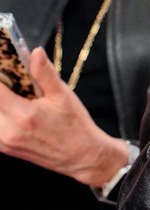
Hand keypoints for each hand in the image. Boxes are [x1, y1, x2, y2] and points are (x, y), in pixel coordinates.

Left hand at [0, 46, 128, 185]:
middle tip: (9, 76)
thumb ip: (44, 73)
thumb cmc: (75, 126)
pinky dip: (1, 113)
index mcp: (23, 115)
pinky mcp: (4, 148)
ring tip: (11, 91)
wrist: (82, 157)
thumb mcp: (63, 95)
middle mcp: (8, 130)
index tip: (4, 62)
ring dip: (0, 99)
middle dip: (0, 86)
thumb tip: (34, 52)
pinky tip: (11, 106)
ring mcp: (3, 141)